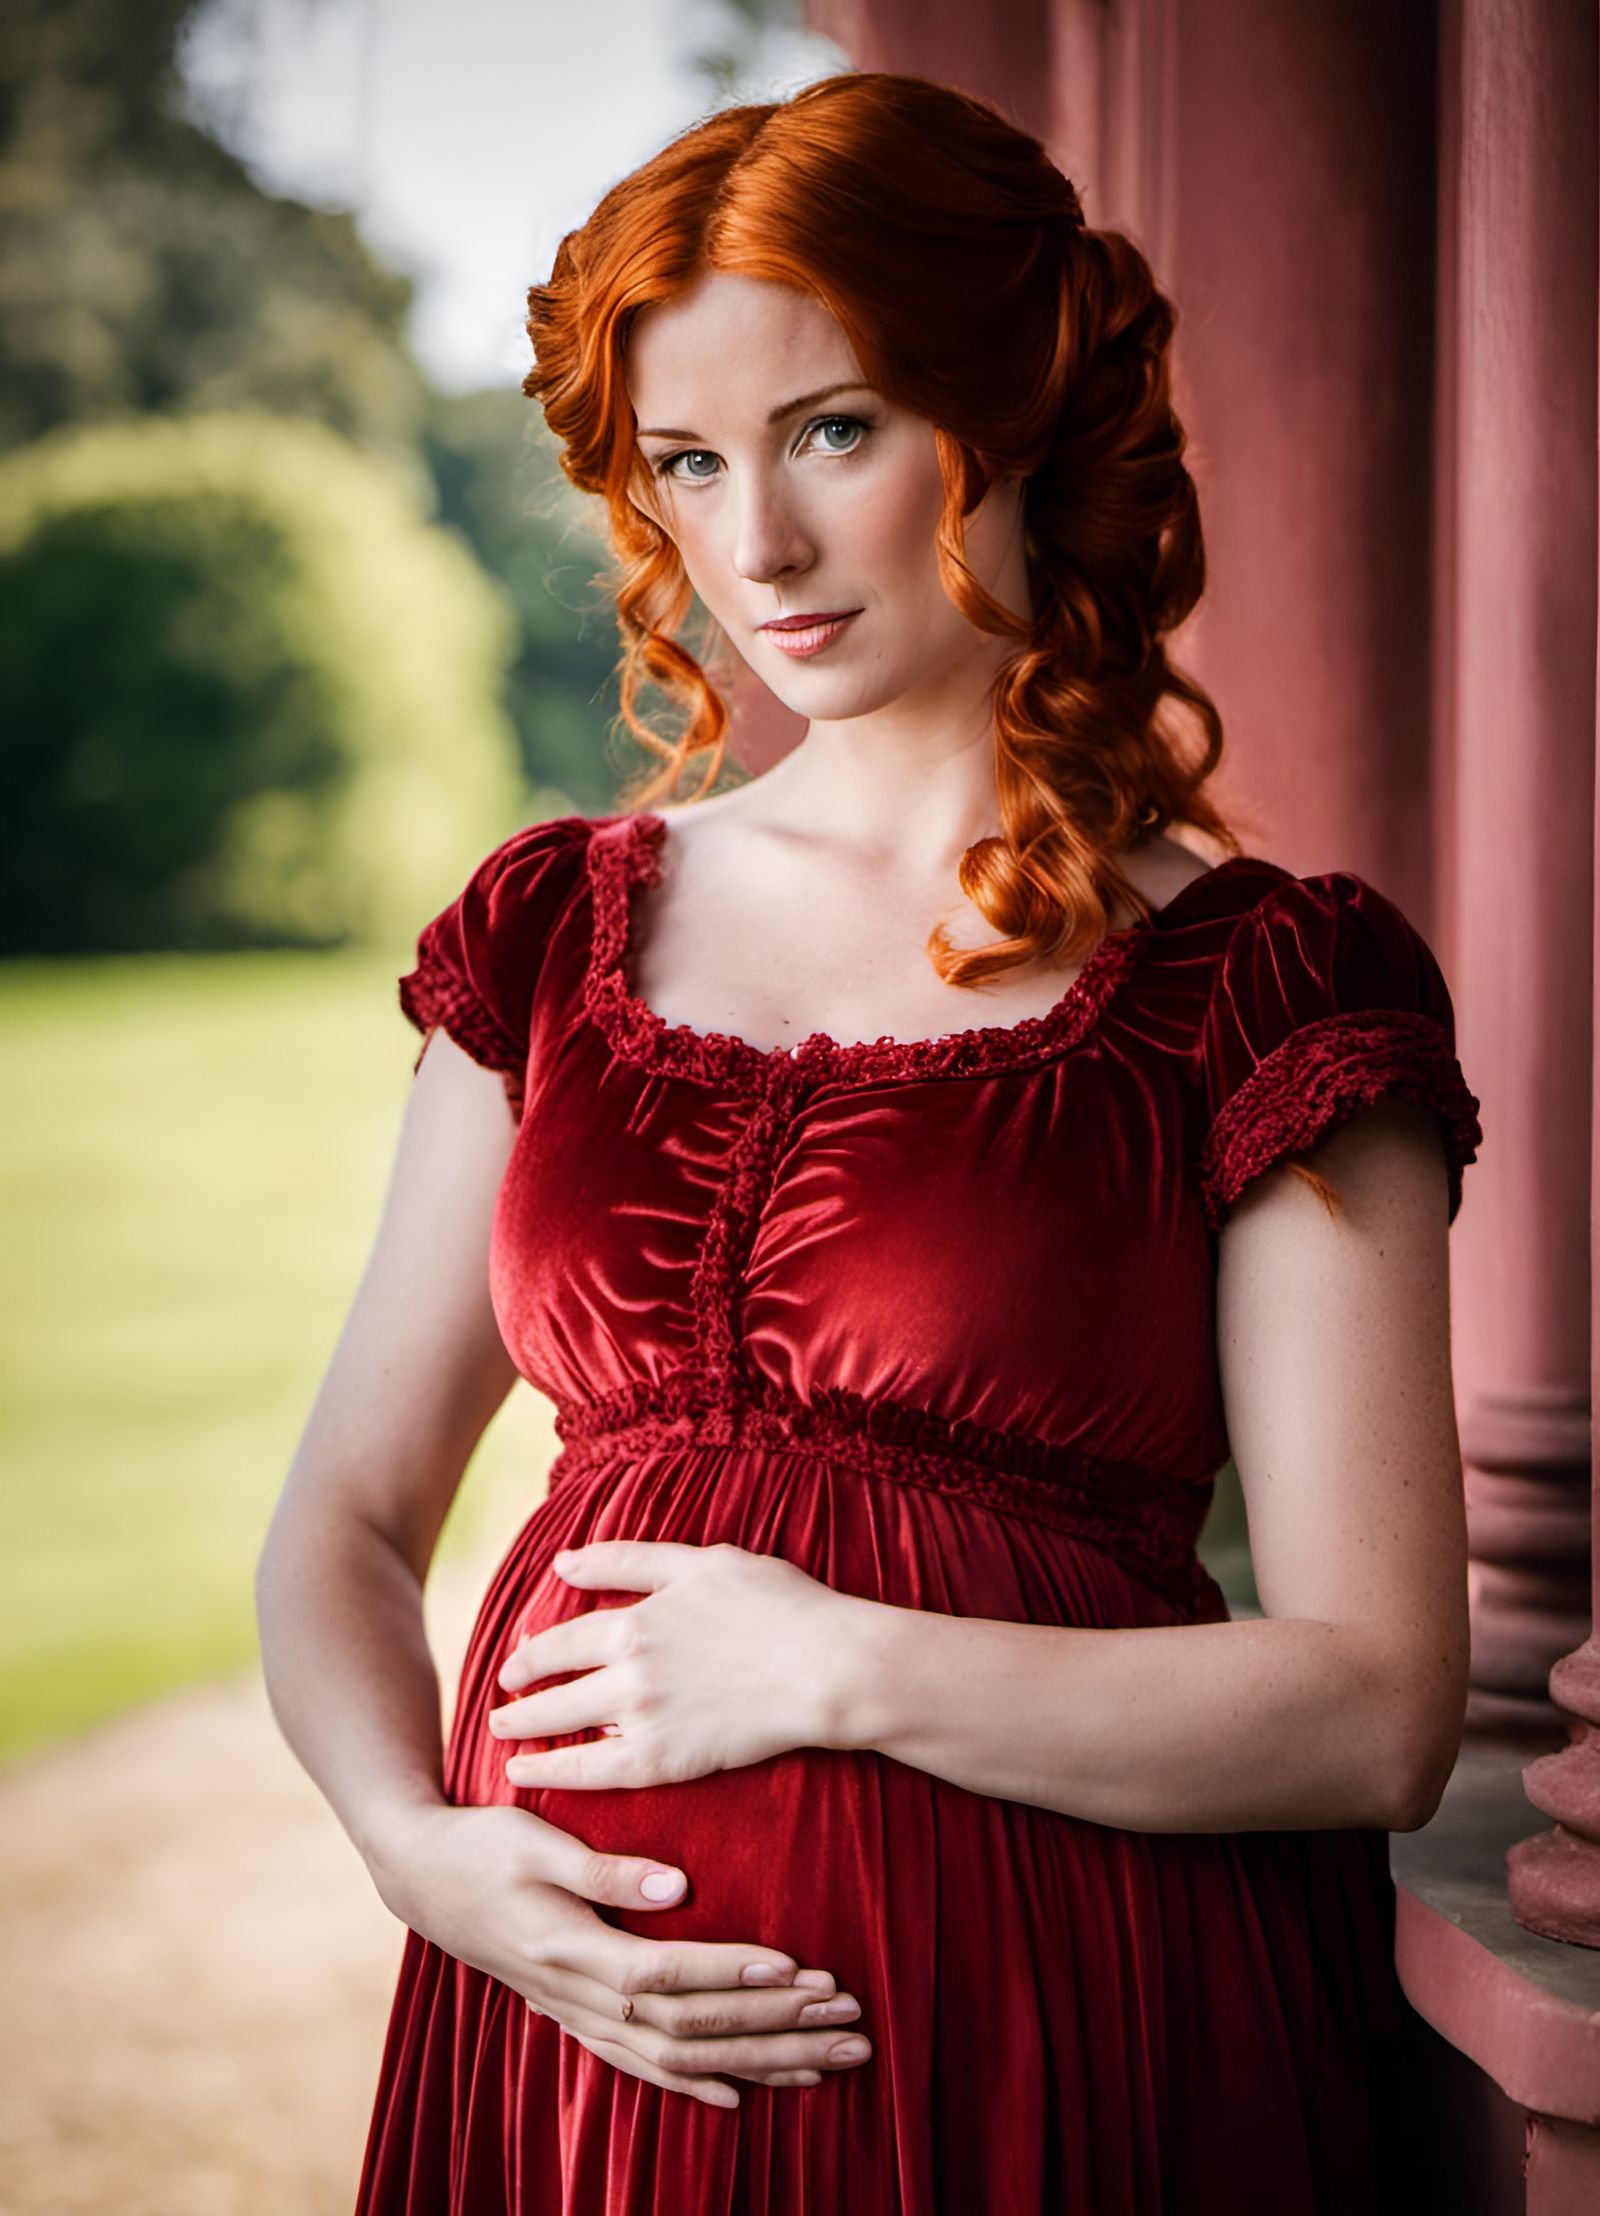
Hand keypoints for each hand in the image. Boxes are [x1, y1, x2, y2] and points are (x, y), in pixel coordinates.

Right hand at [375, 1802, 872, 2108]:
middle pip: (686, 2031)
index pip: (664, 1975)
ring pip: (676, 2060)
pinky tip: (742, 2096)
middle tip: (847, 2018)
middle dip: (773, 2029)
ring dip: (756, 2062)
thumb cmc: (482, 1843)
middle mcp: (576, 1995)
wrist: (420, 1876)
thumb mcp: (534, 1838)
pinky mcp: (575, 2018)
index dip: (731, 1976)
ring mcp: (576, 2015)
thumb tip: (678, 1884)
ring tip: (827, 2058)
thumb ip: (604, 1865)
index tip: (798, 1968)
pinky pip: (641, 2068)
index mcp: (568, 1947)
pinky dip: (695, 2086)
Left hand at [487, 1540, 854, 1789]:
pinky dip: (558, 1774)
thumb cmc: (777, 1607)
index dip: (534, 1652)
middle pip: (555, 1686)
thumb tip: (566, 1561)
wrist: (824, 1668)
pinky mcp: (666, 1761)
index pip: (563, 1639)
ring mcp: (644, 1718)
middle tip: (499, 1705)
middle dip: (520, 1695)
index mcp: (637, 1620)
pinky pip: (596, 1773)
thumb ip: (631, 1560)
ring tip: (504, 1741)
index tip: (515, 1662)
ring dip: (528, 1734)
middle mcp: (629, 1670)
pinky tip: (534, 1776)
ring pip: (566, 1728)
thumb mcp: (703, 1562)